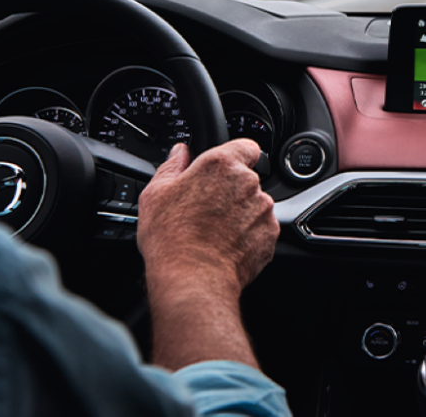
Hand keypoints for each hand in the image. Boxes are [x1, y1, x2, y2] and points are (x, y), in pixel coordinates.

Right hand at [137, 140, 278, 290]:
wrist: (192, 279)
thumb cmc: (171, 238)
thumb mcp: (155, 195)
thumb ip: (172, 166)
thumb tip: (179, 152)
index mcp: (221, 165)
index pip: (245, 146)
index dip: (236, 155)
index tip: (223, 169)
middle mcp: (247, 183)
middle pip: (246, 178)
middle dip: (231, 190)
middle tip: (207, 208)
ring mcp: (262, 209)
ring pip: (255, 204)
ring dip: (241, 212)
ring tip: (215, 231)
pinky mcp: (270, 234)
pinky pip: (261, 228)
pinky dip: (249, 234)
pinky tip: (226, 245)